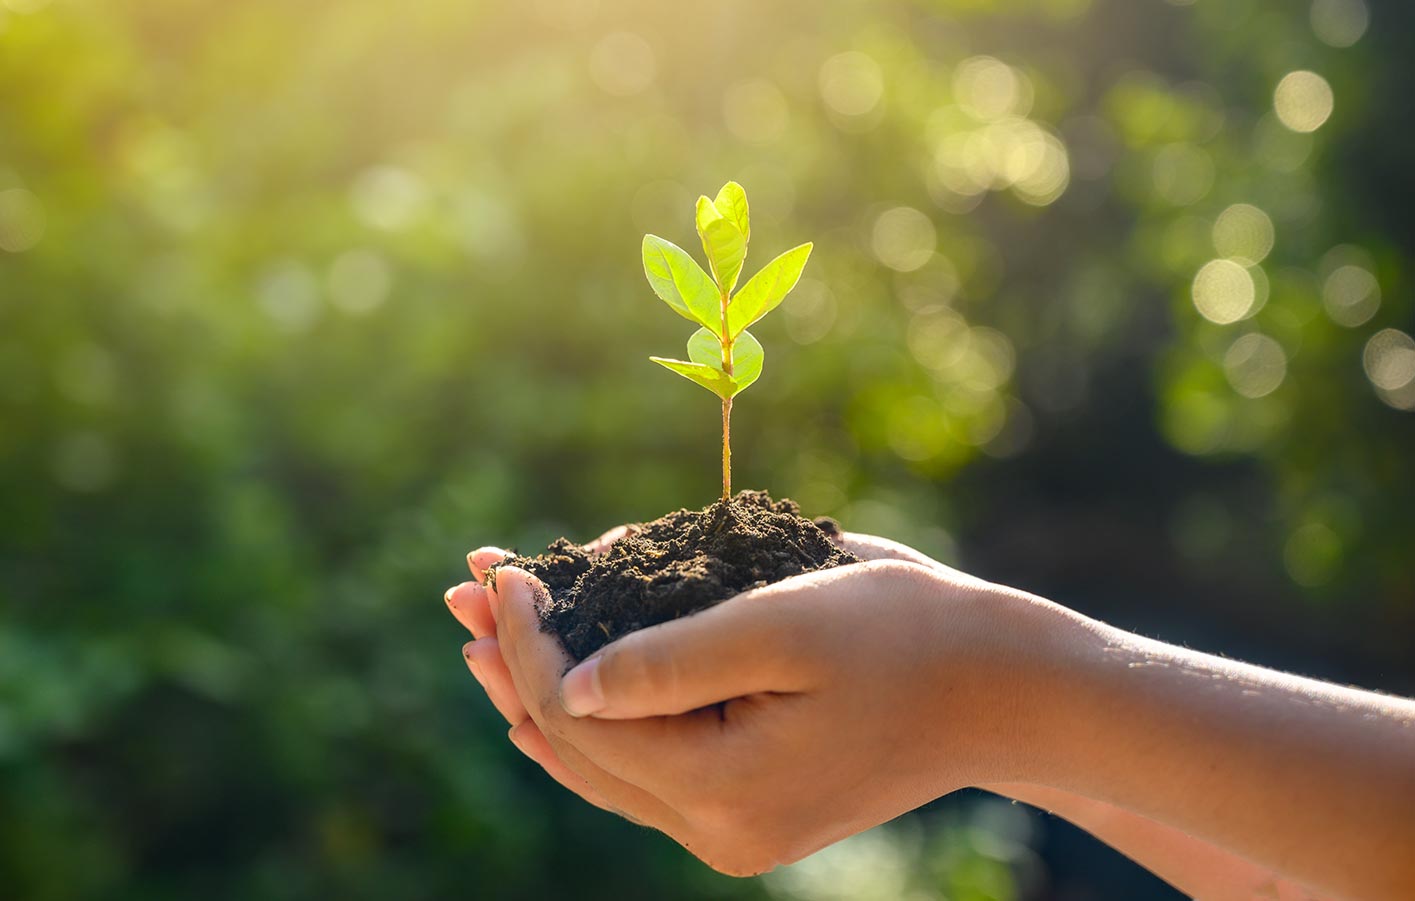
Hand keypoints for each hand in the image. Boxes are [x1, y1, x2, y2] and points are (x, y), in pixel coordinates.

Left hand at [448, 530, 1056, 874]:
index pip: (580, 715)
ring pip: (602, 766)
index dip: (529, 640)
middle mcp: (718, 830)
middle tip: (463, 594)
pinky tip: (556, 693)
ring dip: (541, 694)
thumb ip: (669, 658)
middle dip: (514, 665)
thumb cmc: (904, 634)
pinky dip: (595, 722)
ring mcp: (733, 829)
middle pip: (576, 749)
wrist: (998, 689)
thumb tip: (569, 683)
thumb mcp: (784, 623)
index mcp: (724, 790)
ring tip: (486, 636)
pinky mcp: (748, 810)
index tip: (501, 568)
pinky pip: (643, 772)